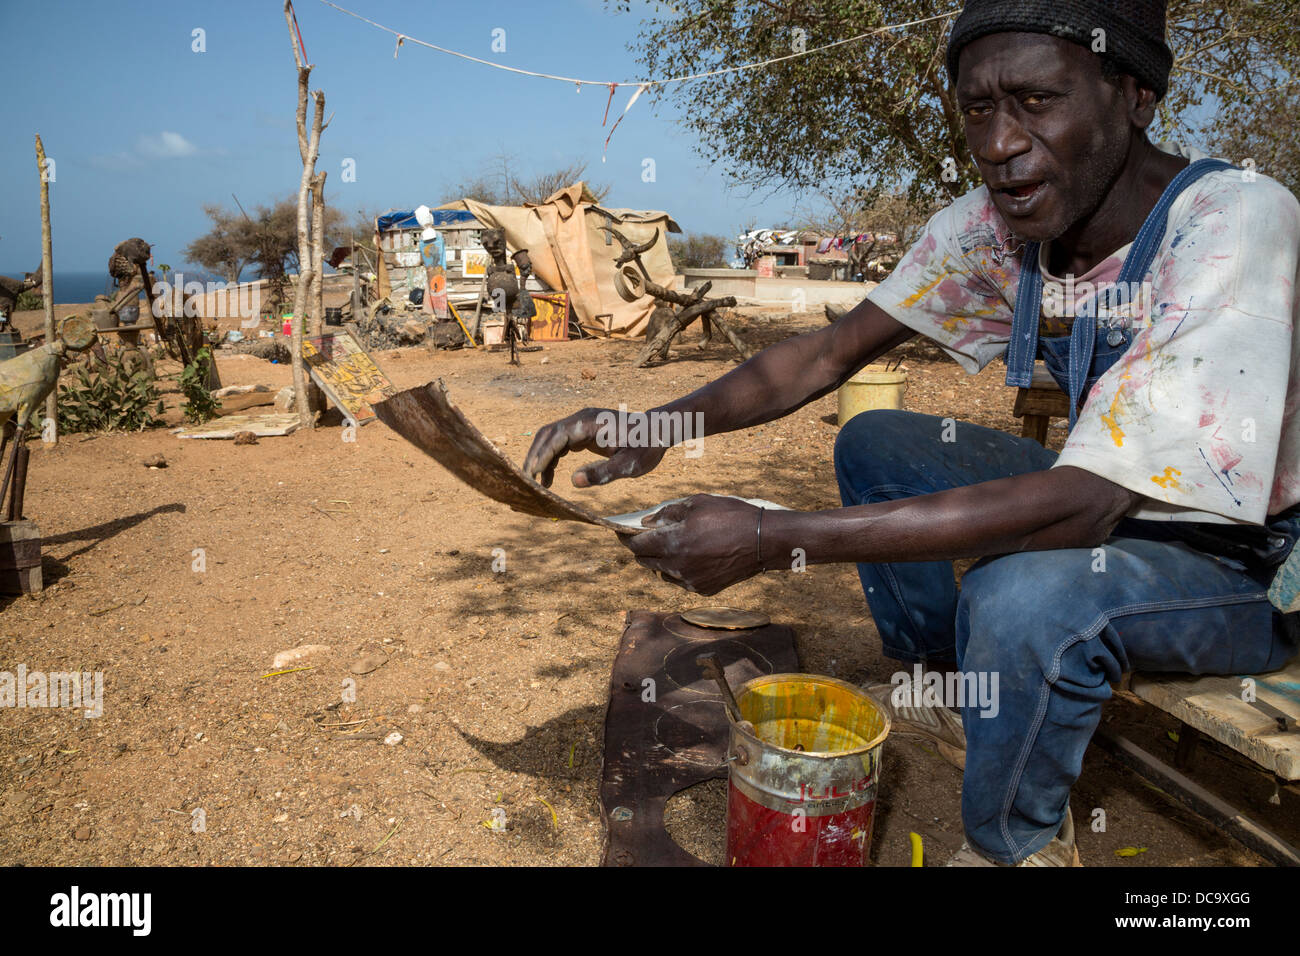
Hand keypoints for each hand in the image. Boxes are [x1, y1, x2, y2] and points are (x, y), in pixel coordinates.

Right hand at [523, 407, 667, 488]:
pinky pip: (560, 444)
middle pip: (547, 434)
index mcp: (590, 423)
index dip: (543, 455)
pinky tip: (549, 478)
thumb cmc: (646, 446)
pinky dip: (551, 460)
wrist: (658, 431)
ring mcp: (581, 425)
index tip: (532, 474)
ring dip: (540, 459)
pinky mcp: (584, 433)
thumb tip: (575, 482)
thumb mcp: (629, 465)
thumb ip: (603, 473)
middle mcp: (582, 419)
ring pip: (550, 439)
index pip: (557, 436)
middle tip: (525, 481)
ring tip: (536, 484)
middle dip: (534, 456)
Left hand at [622, 495, 762, 594]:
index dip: (626, 538)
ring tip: (672, 546)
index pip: (637, 545)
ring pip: (663, 573)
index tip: (622, 532)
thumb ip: (667, 513)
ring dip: (661, 560)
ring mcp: (690, 581)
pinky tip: (691, 557)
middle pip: (646, 561)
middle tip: (644, 538)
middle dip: (642, 550)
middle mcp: (677, 566)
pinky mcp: (703, 590)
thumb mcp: (698, 503)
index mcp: (673, 543)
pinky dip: (680, 569)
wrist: (764, 541)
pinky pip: (681, 580)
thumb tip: (647, 523)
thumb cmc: (732, 516)